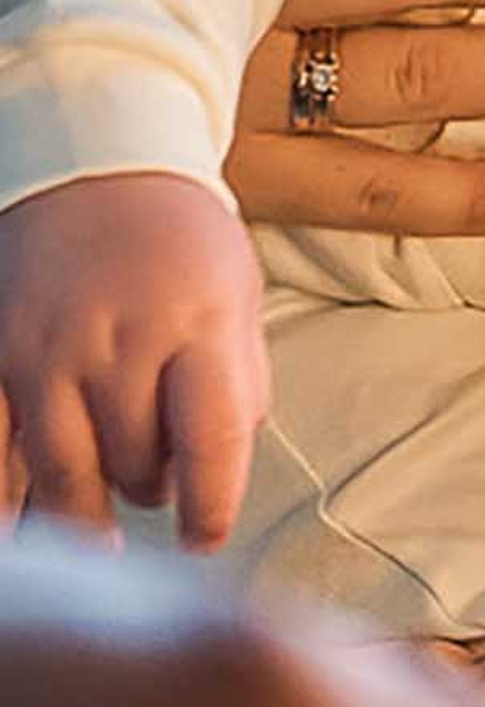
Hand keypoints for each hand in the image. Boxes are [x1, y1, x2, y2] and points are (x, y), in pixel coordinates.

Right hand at [0, 174, 265, 549]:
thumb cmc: (179, 237)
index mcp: (200, 320)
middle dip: (153, 487)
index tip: (205, 538)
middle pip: (137, 464)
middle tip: (157, 481)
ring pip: (67, 476)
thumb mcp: (238, 292)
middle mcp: (121, 340)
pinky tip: (23, 530)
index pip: (212, 437)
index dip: (212, 505)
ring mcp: (48, 353)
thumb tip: (225, 463)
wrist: (95, 168)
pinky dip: (8, 500)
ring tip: (100, 531)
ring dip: (88, 514)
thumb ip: (239, 378)